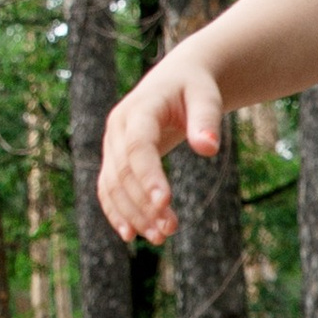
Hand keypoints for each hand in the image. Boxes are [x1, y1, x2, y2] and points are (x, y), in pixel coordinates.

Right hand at [100, 52, 225, 244]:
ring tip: (159, 238)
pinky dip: (116, 211)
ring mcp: (112, 144)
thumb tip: (208, 149)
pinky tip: (131, 235)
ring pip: (112, 184)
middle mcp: (118, 127)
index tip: (164, 203)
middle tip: (170, 230)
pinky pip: (108, 188)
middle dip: (143, 203)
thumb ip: (206, 119)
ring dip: (132, 214)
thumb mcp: (206, 97)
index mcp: (139, 109)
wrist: (177, 80)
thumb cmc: (195, 88)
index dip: (148, 175)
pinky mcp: (114, 158)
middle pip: (124, 171)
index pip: (138, 145)